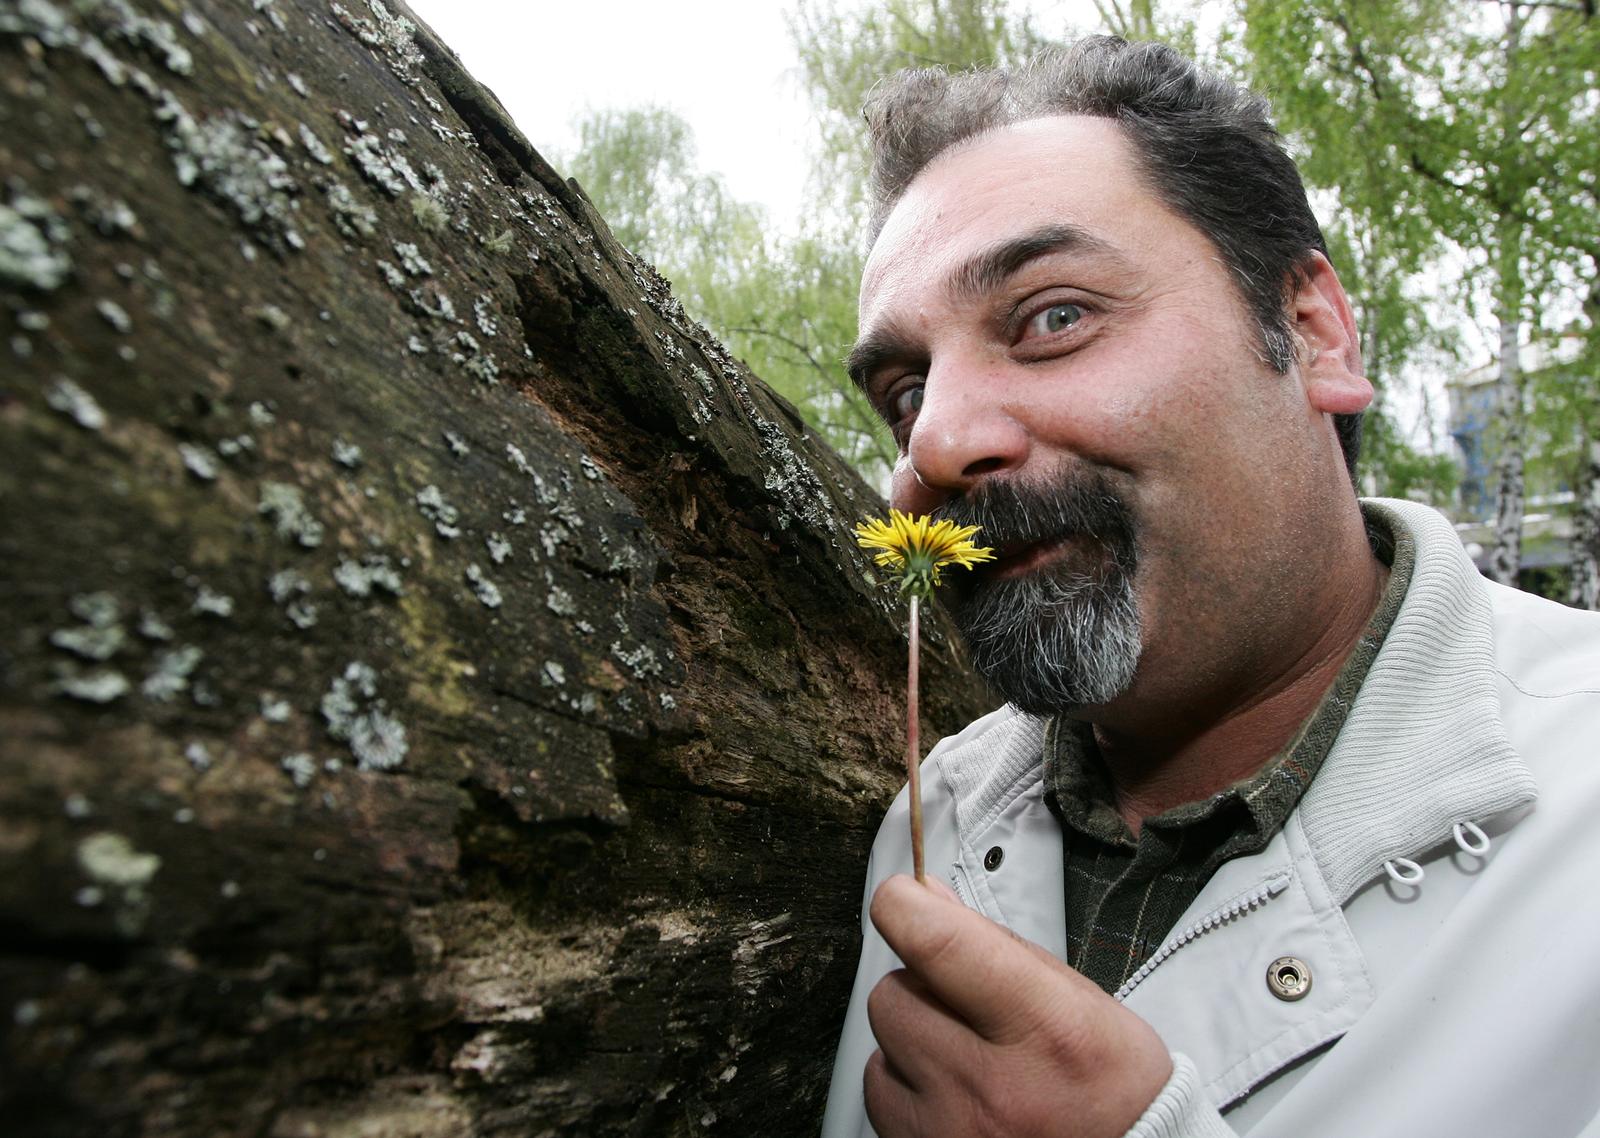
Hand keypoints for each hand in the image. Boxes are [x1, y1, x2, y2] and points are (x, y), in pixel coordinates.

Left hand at [864, 874, 1172, 1137]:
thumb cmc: (1110, 1092)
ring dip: (913, 1039)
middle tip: (963, 1007)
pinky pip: (880, 1094)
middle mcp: (992, 1087)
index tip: (903, 896)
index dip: (906, 906)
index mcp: (1046, 1030)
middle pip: (895, 992)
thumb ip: (1000, 948)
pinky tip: (951, 1093)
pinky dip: (907, 1086)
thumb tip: (929, 900)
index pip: (939, 945)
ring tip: (965, 1060)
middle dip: (920, 987)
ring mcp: (951, 1128)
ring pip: (881, 1044)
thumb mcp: (1083, 1004)